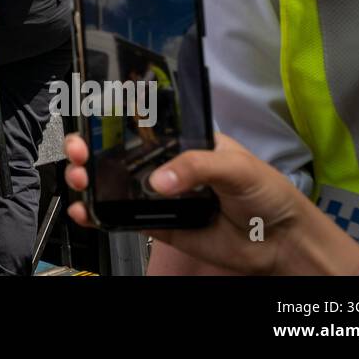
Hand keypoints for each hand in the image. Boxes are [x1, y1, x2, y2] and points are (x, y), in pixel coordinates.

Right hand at [63, 132, 358, 275]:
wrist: (281, 242)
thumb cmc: (266, 191)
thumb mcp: (236, 166)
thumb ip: (197, 166)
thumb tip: (159, 181)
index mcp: (182, 140)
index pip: (140, 123)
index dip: (110, 119)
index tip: (88, 116)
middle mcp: (165, 164)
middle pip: (116, 152)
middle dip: (89, 147)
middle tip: (78, 149)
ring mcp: (159, 196)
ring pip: (113, 184)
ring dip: (88, 178)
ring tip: (78, 176)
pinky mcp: (157, 225)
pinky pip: (123, 218)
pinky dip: (99, 214)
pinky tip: (84, 209)